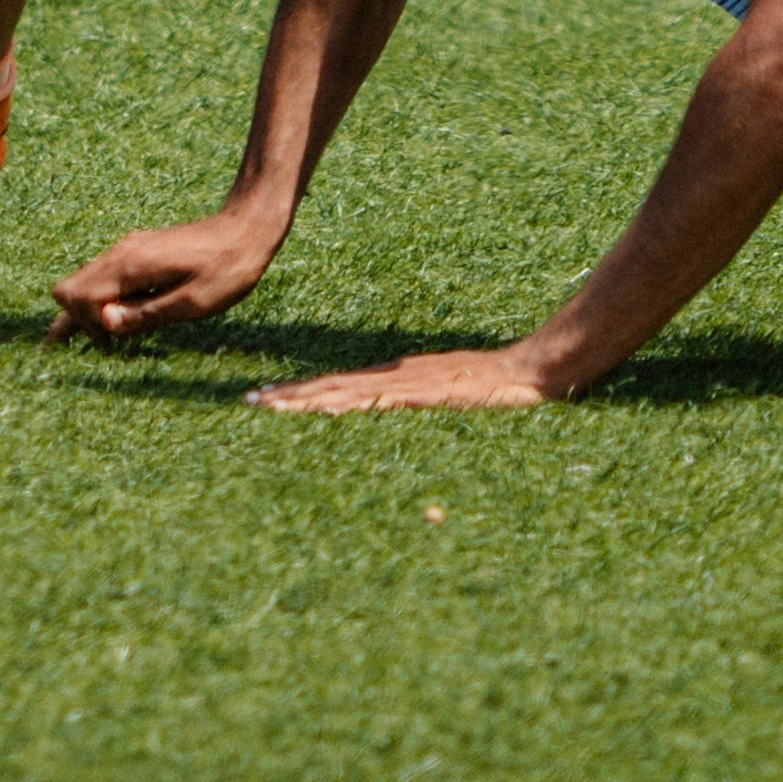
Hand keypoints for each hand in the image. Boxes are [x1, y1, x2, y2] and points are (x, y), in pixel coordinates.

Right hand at [43, 206, 283, 342]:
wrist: (248, 228)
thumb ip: (146, 315)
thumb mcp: (193, 303)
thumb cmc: (228, 269)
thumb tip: (105, 324)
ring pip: (87, 281)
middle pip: (72, 287)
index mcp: (132, 266)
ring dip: (91, 311)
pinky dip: (106, 300)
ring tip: (91, 342)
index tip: (115, 344)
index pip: (77, 295)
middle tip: (104, 348)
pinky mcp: (140, 251)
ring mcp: (130, 249)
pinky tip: (120, 320)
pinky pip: (107, 277)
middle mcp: (123, 253)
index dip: (87, 325)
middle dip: (78, 320)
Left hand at [253, 342, 572, 414]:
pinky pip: (376, 403)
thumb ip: (418, 400)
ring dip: (303, 400)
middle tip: (248, 401)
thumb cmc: (497, 387)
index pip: (337, 386)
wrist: (534, 372)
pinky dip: (345, 405)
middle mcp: (396, 379)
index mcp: (397, 379)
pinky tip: (322, 409)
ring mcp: (408, 387)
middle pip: (331, 388)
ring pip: (344, 393)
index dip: (300, 392)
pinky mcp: (424, 397)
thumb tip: (385, 409)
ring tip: (268, 404)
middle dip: (289, 396)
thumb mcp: (449, 396)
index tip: (264, 396)